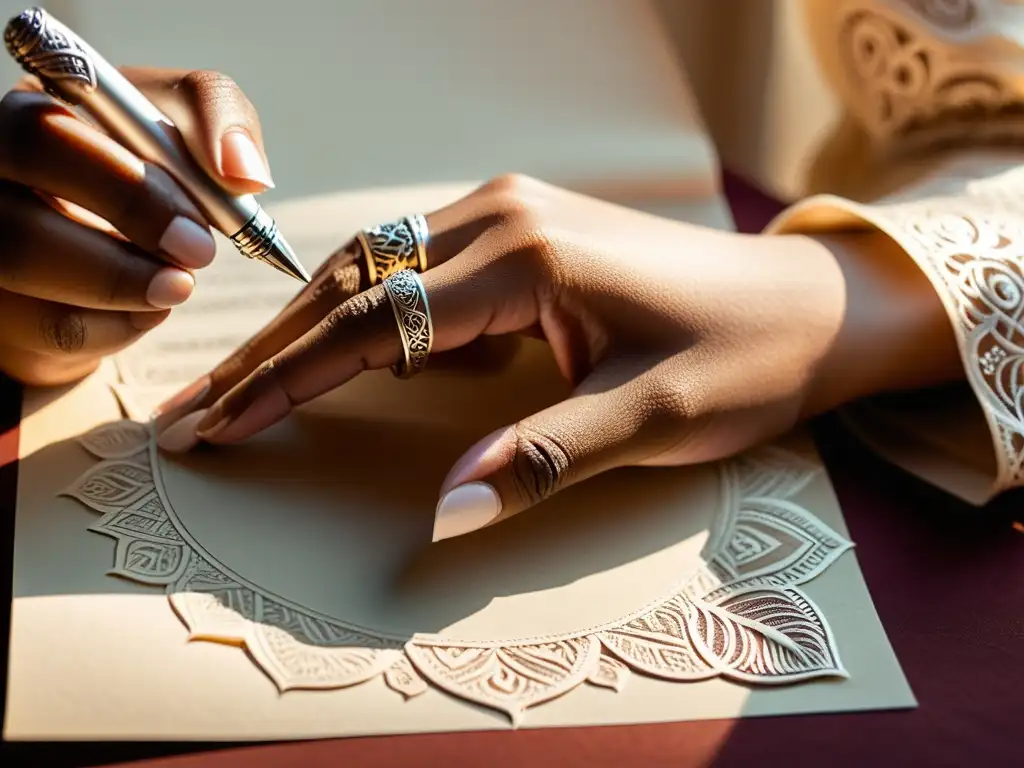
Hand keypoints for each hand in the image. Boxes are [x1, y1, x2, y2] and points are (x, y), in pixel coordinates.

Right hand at [0, 68, 273, 385]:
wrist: (111, 252)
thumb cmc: (143, 171)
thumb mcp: (180, 126)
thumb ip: (213, 117)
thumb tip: (245, 172)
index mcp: (27, 119)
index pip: (46, 136)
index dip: (127, 186)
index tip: (201, 223)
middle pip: (19, 214)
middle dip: (124, 238)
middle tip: (197, 256)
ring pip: (27, 270)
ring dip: (122, 286)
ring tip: (179, 285)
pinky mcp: (3, 313)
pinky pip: (53, 330)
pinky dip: (117, 326)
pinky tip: (146, 309)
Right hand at [155, 175, 959, 539]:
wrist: (805, 303)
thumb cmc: (743, 356)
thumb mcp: (654, 417)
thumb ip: (544, 460)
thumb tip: (445, 516)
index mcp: (524, 258)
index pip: (371, 324)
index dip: (284, 382)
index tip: (214, 427)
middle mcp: (501, 217)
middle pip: (350, 284)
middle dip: (266, 353)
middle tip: (192, 412)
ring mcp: (507, 216)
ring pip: (371, 269)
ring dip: (300, 329)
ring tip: (236, 386)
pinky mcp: (519, 233)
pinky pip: (411, 269)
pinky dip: (354, 312)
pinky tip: (326, 346)